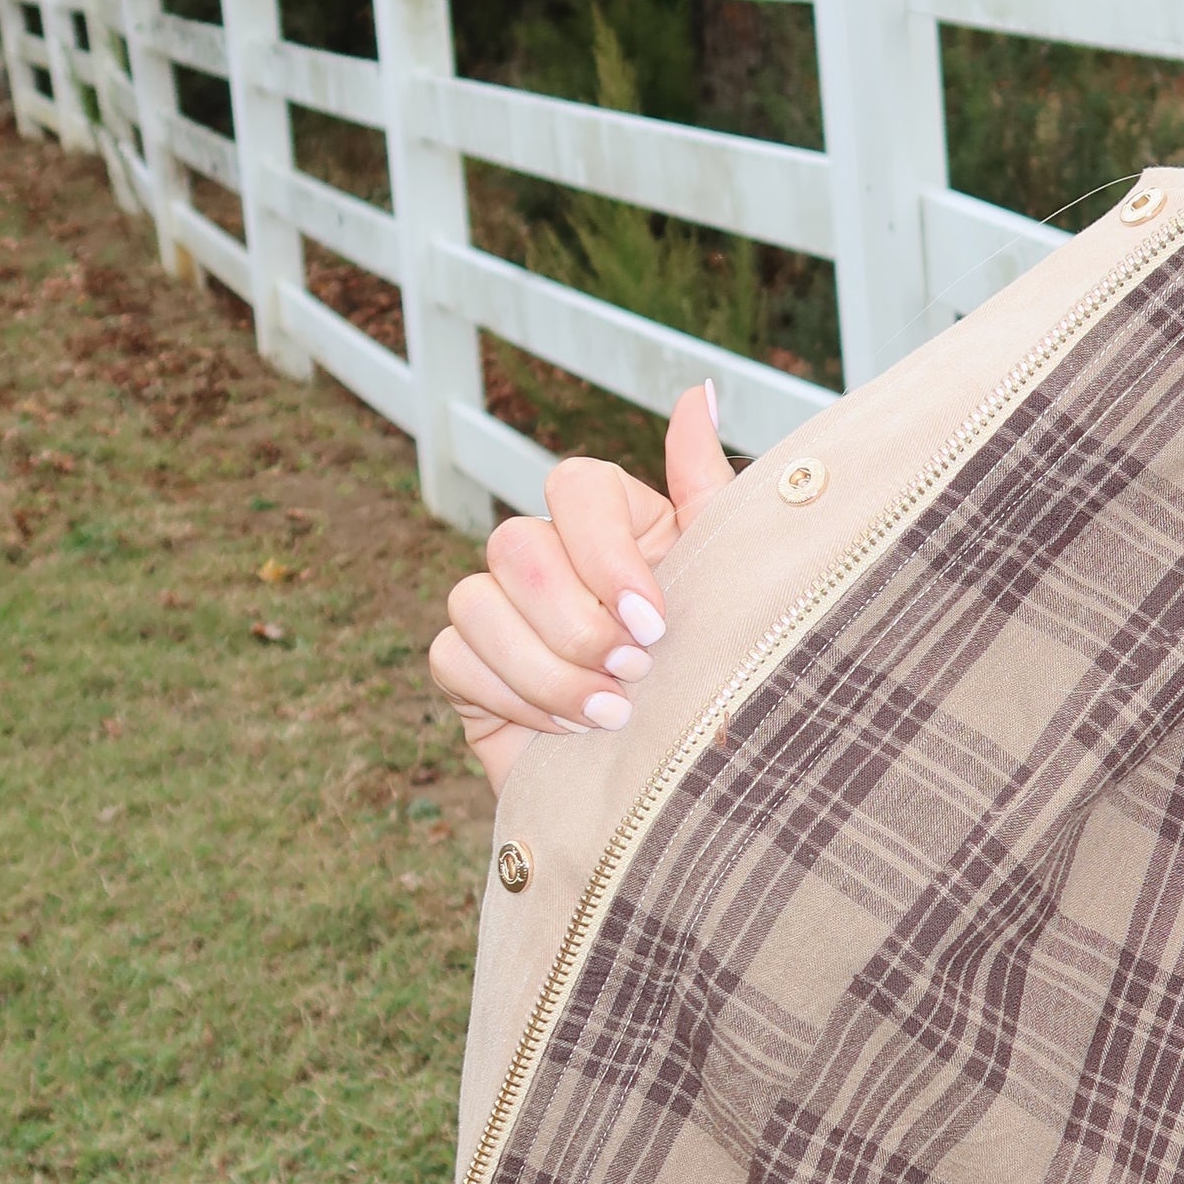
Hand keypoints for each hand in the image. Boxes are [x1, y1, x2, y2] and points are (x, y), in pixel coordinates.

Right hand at [431, 380, 736, 791]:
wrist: (682, 792)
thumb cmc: (716, 682)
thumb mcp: (729, 588)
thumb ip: (709, 489)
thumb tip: (701, 390)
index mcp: (615, 524)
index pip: (574, 485)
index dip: (605, 550)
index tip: (655, 620)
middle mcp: (550, 556)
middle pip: (516, 544)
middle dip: (576, 622)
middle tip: (635, 675)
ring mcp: (501, 611)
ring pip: (476, 601)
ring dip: (547, 669)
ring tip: (610, 718)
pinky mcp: (469, 670)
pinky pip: (454, 657)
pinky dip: (512, 697)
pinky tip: (567, 734)